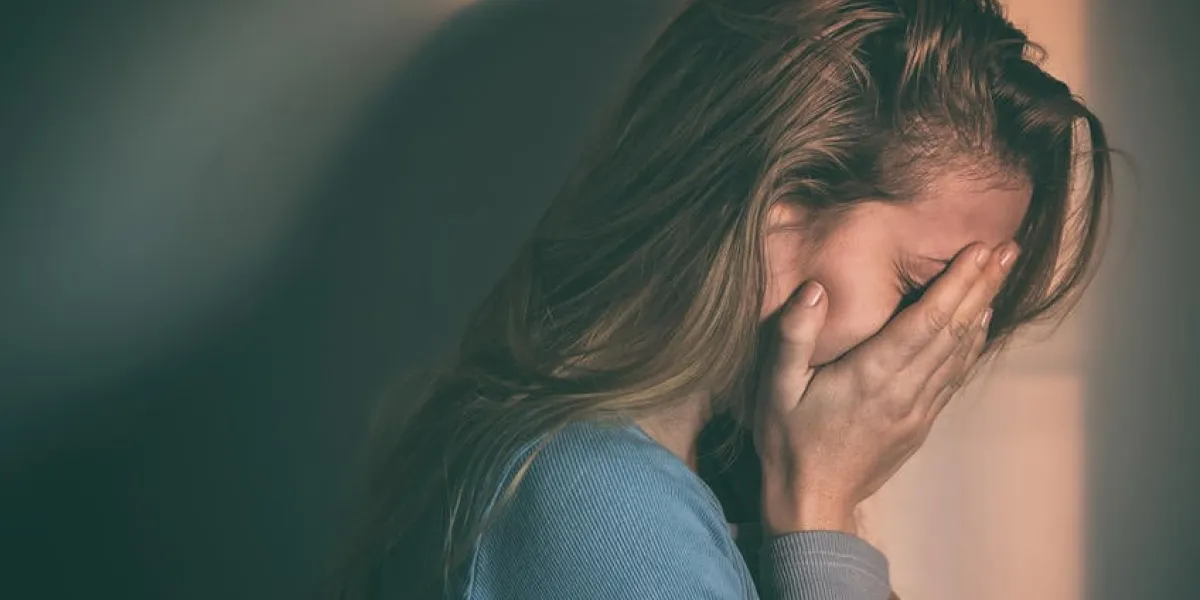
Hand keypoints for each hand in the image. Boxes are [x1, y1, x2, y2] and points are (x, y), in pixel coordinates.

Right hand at [755, 241, 1018, 535]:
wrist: (812, 502)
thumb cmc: (789, 441)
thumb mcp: (775, 387)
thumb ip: (793, 336)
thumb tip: (813, 289)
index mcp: (871, 375)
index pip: (926, 321)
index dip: (957, 283)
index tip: (980, 250)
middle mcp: (904, 390)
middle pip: (954, 330)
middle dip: (983, 286)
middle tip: (1008, 248)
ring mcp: (917, 409)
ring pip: (960, 351)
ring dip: (984, 308)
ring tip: (1003, 274)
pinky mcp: (920, 423)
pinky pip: (954, 375)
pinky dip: (972, 344)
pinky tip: (981, 323)